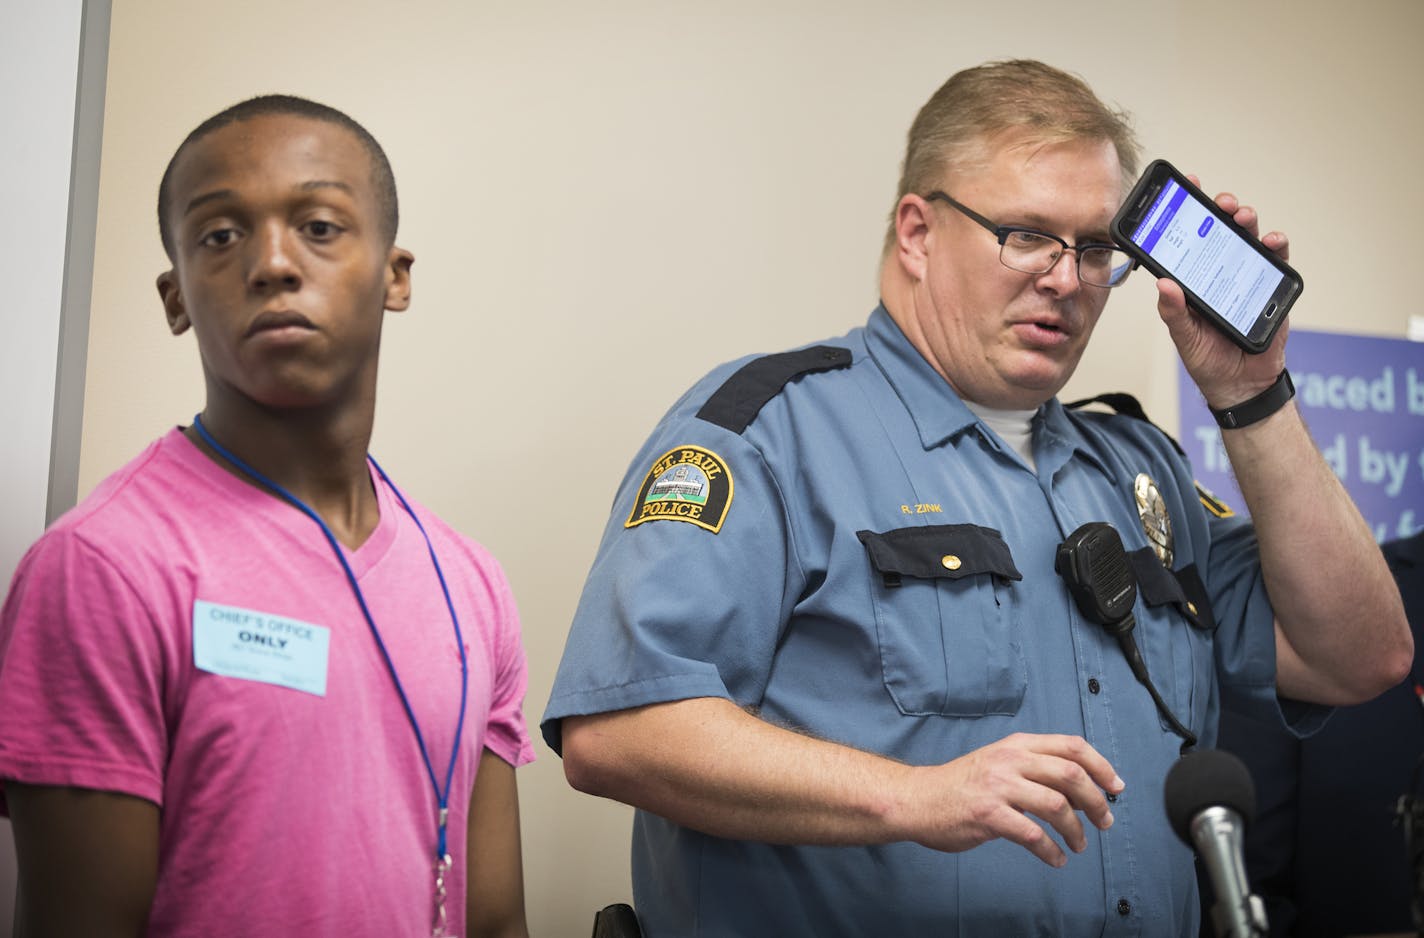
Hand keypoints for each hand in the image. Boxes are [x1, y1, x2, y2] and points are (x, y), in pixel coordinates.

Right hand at [896, 732, 1123, 866]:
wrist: (918, 799)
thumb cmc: (962, 785)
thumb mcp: (999, 761)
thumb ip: (1033, 766)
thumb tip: (1079, 787)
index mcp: (1017, 745)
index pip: (1072, 746)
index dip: (1101, 766)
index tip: (1116, 787)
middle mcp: (1010, 760)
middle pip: (1071, 775)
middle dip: (1096, 801)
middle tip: (1104, 821)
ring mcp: (999, 786)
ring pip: (1056, 805)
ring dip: (1077, 830)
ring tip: (1080, 845)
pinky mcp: (988, 814)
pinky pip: (1032, 835)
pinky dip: (1051, 851)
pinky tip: (1056, 859)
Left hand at [1156, 181, 1290, 408]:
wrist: (1240, 385)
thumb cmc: (1208, 359)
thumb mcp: (1184, 336)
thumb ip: (1174, 312)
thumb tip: (1163, 283)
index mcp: (1195, 278)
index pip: (1192, 238)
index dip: (1190, 211)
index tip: (1186, 186)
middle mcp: (1221, 271)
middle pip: (1223, 232)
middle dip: (1222, 210)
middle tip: (1219, 203)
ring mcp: (1247, 276)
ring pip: (1249, 240)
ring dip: (1248, 223)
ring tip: (1243, 216)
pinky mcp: (1271, 288)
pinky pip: (1277, 262)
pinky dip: (1276, 248)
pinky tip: (1272, 241)